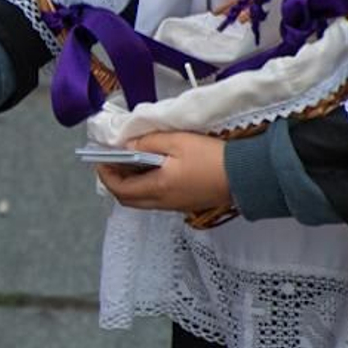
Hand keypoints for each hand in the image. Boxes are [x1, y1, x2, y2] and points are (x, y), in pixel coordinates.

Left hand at [95, 132, 231, 212]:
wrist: (246, 176)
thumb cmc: (211, 157)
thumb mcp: (178, 141)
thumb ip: (149, 142)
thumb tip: (127, 147)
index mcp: (158, 188)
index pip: (120, 189)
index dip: (106, 175)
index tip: (101, 159)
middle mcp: (163, 202)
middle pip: (129, 199)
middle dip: (116, 181)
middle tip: (112, 161)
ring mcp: (175, 205)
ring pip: (143, 200)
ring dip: (132, 183)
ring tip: (131, 161)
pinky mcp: (186, 203)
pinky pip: (157, 198)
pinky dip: (147, 185)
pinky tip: (153, 168)